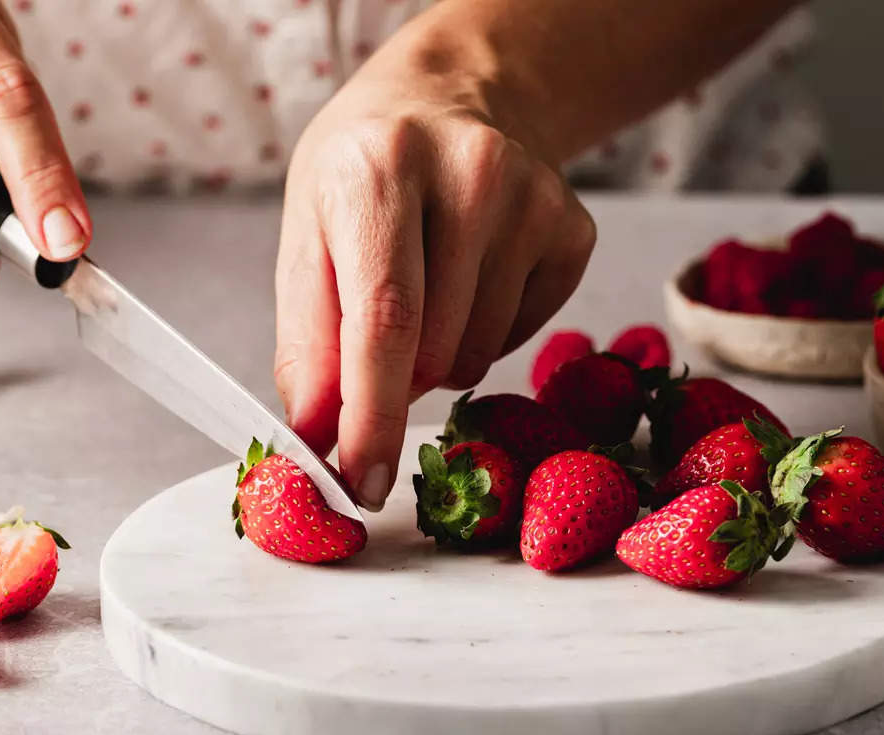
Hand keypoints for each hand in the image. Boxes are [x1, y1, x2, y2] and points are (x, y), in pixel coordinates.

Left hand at [274, 40, 595, 511]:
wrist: (452, 101)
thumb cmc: (365, 176)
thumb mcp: (309, 237)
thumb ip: (308, 342)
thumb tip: (319, 441)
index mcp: (380, 166)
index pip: (383, 319)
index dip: (371, 417)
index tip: (361, 483)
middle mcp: (471, 171)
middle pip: (433, 350)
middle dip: (394, 385)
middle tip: (377, 345)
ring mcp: (536, 200)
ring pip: (477, 356)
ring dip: (438, 360)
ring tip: (427, 291)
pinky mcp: (575, 230)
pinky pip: (518, 340)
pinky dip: (483, 337)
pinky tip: (472, 279)